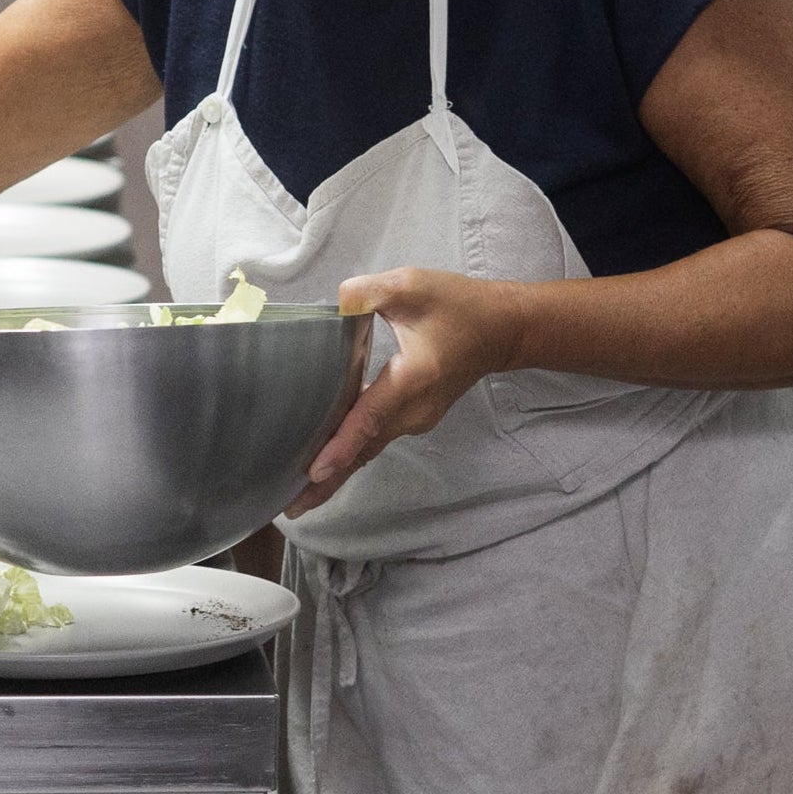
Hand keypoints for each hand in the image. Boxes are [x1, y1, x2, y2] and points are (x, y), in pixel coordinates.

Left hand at [282, 266, 522, 517]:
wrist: (503, 329)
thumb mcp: (411, 285)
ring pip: (370, 448)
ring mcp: (416, 418)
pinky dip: (350, 453)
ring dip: (337, 471)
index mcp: (412, 381)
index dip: (341, 445)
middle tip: (289, 508)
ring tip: (298, 495)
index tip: (313, 473)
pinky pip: (376, 438)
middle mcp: (414, 410)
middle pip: (365, 448)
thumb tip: (334, 305)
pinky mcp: (414, 415)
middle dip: (328, 480)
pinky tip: (326, 461)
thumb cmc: (457, 305)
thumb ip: (368, 292)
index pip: (369, 419)